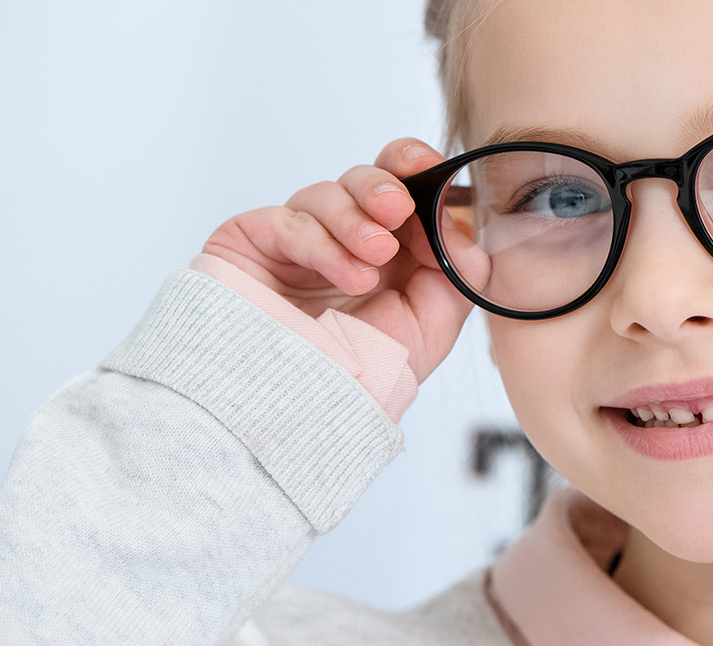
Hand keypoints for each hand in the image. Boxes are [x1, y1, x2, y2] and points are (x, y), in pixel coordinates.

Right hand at [200, 138, 472, 384]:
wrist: (306, 409)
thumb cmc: (363, 375)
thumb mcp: (433, 322)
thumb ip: (458, 268)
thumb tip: (459, 221)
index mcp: (388, 251)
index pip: (401, 187)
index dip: (415, 170)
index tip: (434, 171)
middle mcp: (342, 240)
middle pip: (363, 179)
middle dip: (384, 184)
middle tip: (398, 209)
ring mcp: (296, 240)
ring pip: (327, 194)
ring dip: (356, 220)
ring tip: (375, 258)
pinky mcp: (253, 241)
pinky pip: (289, 220)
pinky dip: (324, 243)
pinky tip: (349, 275)